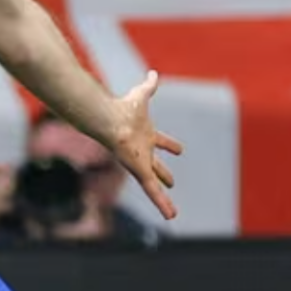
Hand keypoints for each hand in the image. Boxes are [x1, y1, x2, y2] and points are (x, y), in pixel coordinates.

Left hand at [106, 71, 183, 220]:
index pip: (160, 141)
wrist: (110, 120)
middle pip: (156, 164)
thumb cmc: (123, 108)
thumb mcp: (141, 95)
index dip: (169, 144)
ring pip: (154, 185)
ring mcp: (141, 163)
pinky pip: (153, 193)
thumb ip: (148, 86)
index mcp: (145, 134)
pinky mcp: (140, 173)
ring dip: (163, 199)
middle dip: (164, 172)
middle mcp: (142, 151)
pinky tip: (171, 217)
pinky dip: (163, 205)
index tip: (180, 150)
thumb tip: (154, 73)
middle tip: (172, 182)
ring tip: (171, 213)